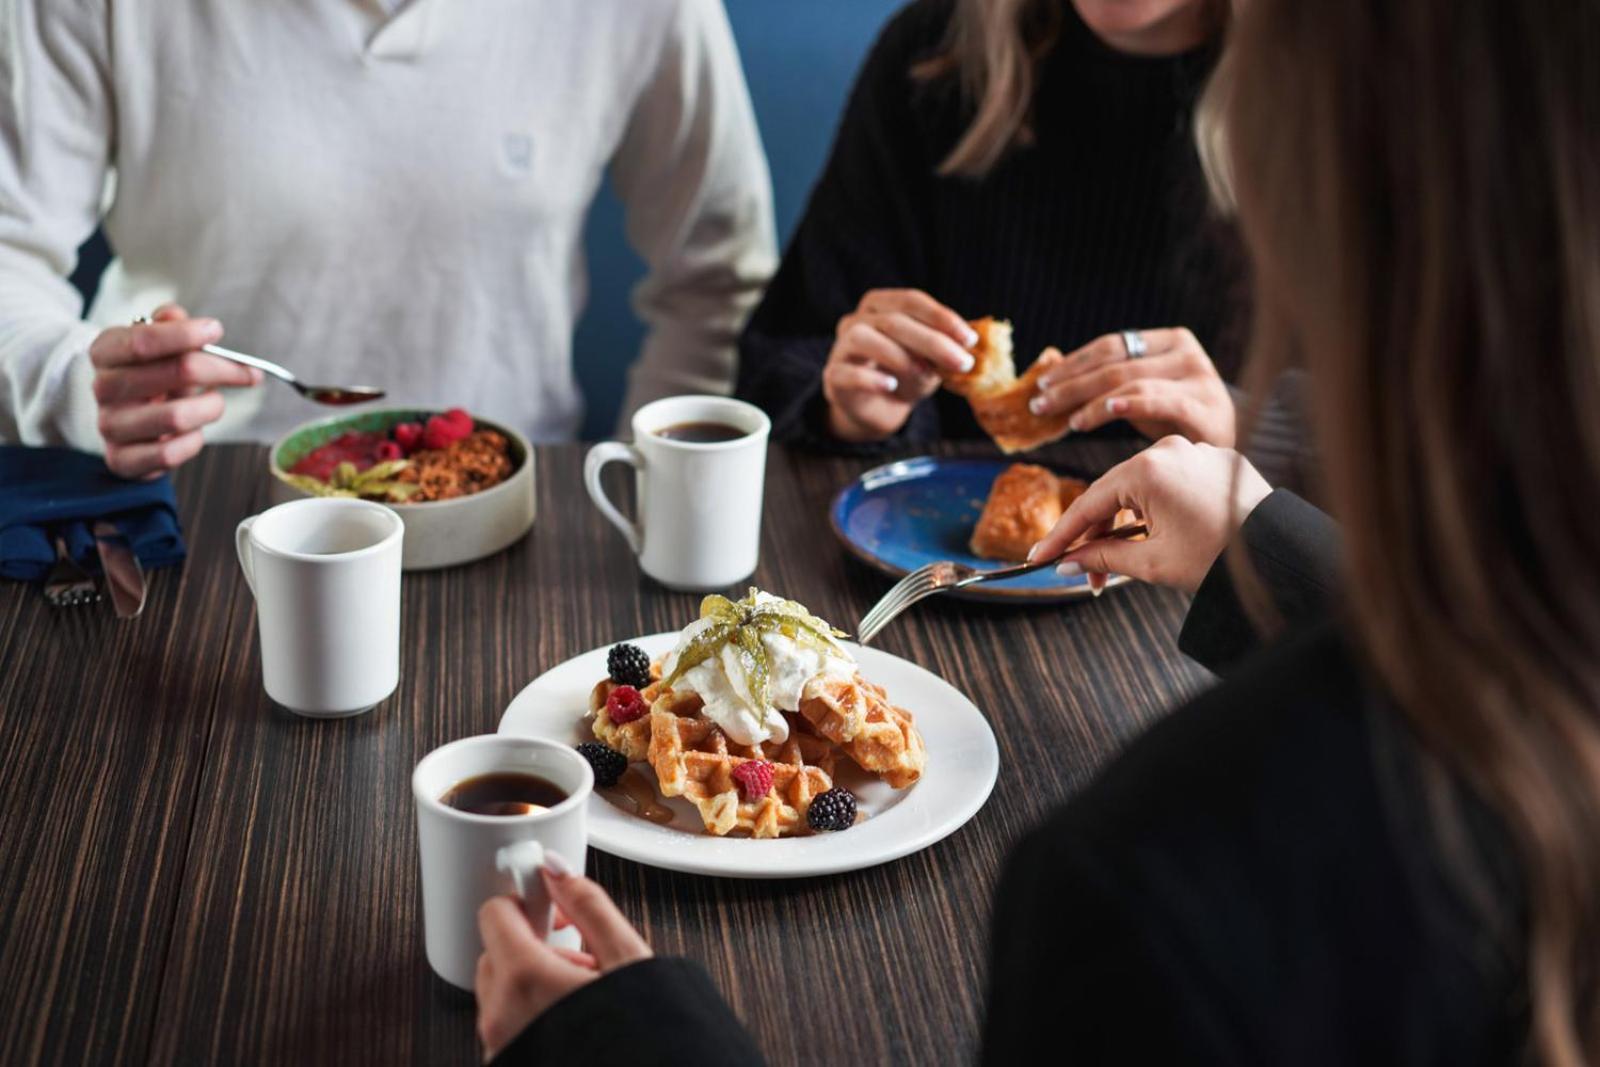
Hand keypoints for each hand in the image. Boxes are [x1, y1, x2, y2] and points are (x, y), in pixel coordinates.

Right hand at [89, 304, 260, 478]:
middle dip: (221, 369)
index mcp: (106, 352)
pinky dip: (194, 441)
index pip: (143, 341)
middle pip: (176, 373)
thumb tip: (175, 315)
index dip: (185, 335)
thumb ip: (168, 326)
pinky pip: (170, 453)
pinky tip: (194, 430)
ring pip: (178, 417)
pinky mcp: (121, 460)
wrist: (129, 422)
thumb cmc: (151, 376)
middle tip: (248, 372)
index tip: (216, 330)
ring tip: (213, 402)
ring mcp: (109, 426)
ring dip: (210, 407)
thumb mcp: (156, 344)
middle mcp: (102, 388)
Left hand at [475, 862, 652, 1060]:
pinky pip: (505, 1022)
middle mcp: (500, 1014)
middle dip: (534, 945)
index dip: (527, 903)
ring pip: (500, 988)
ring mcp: (498, 1044)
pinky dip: (529, 1012)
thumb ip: (588, 905)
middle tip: (579, 957)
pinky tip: (569, 1018)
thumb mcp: (627, 958)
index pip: (496, 912)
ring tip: (581, 995)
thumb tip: (559, 871)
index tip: (550, 907)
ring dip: (532, 981)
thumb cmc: (637, 1034)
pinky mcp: (506, 1062)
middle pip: (495, 950)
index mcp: (525, 978)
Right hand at [823, 289, 977, 442]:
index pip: (910, 301)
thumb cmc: (907, 374)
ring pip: (863, 338)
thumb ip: (944, 348)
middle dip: (932, 341)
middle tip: (962, 363)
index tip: (970, 339)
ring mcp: (841, 347)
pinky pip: (847, 372)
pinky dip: (871, 378)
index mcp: (881, 305)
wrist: (879, 408)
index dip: (941, 317)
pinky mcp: (833, 377)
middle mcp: (857, 319)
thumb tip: (968, 344)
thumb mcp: (931, 359)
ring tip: (925, 374)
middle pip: (892, 321)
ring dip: (898, 355)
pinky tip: (891, 385)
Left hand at [1028, 328, 1235, 446]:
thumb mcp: (1141, 392)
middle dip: (1072, 385)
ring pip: (1132, 382)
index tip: (1042, 383)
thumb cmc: (1177, 420)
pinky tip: (1103, 412)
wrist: (1224, 451)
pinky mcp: (1206, 408)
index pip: (1112, 345)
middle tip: (1039, 404)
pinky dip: (1129, 404)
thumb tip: (1051, 368)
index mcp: (1169, 341)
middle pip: (1116, 364)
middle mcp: (1187, 353)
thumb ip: (1107, 379)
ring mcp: (1200, 378)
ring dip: (1092, 402)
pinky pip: (1159, 401)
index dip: (1073, 363)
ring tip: (1068, 420)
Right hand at [1028, 436, 1270, 593]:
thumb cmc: (1218, 559)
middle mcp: (1169, 448)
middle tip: (1087, 575)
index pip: (1089, 503)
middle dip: (1097, 536)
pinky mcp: (1216, 460)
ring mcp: (1195, 451)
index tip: (1041, 556)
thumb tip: (1068, 562)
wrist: (1279, 553)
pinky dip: (1159, 509)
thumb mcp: (1151, 562)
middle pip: (1114, 493)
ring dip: (1127, 523)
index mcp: (1148, 468)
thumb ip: (1102, 556)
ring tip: (1122, 562)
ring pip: (1143, 487)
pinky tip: (1157, 537)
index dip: (1062, 534)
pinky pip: (1173, 482)